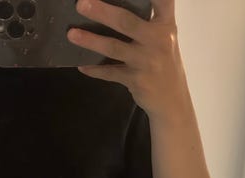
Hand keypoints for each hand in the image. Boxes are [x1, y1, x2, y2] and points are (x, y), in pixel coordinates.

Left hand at [67, 0, 190, 119]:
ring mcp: (146, 62)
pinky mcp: (136, 80)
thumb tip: (111, 10)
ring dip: (91, 41)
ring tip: (72, 34)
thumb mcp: (164, 39)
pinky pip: (110, 73)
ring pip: (114, 48)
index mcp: (166, 25)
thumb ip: (148, 22)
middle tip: (81, 4)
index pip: (162, 0)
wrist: (172, 100)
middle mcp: (157, 40)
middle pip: (126, 22)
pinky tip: (82, 65)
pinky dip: (95, 70)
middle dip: (102, 12)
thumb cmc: (164, 64)